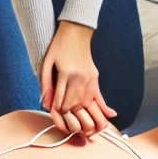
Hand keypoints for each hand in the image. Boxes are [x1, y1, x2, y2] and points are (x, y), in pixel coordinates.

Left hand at [39, 21, 116, 135]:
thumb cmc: (58, 46)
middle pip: (74, 107)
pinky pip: (101, 96)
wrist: (75, 30)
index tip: (55, 114)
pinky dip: (105, 107)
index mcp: (66, 74)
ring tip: (85, 128)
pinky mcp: (95, 78)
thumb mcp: (47, 62)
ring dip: (85, 117)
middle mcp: (80, 79)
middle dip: (69, 118)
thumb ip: (46, 84)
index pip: (60, 103)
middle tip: (67, 122)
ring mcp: (90, 80)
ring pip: (87, 106)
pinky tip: (112, 115)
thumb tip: (45, 104)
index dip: (56, 112)